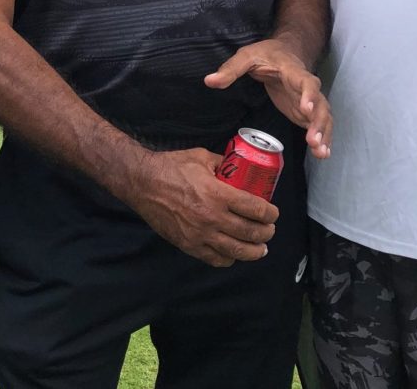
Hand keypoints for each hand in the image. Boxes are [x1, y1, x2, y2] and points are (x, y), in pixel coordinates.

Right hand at [123, 148, 278, 267]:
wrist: (143, 183)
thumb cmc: (171, 167)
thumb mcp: (201, 157)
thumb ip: (223, 164)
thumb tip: (239, 167)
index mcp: (218, 194)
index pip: (255, 209)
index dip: (270, 213)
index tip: (273, 213)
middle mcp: (212, 217)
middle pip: (250, 232)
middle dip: (266, 233)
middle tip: (270, 230)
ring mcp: (200, 234)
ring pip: (236, 251)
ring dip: (253, 251)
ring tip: (260, 248)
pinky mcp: (189, 245)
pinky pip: (215, 259)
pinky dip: (229, 259)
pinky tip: (234, 254)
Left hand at [205, 39, 331, 157]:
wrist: (285, 51)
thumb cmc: (266, 53)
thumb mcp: (246, 56)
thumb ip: (230, 69)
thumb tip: (209, 81)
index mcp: (294, 72)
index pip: (306, 83)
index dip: (309, 95)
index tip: (306, 109)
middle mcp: (306, 87)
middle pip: (320, 104)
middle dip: (318, 123)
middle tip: (313, 140)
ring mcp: (309, 101)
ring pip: (323, 117)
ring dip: (324, 134)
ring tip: (321, 153)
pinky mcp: (306, 112)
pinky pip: (319, 125)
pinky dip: (323, 139)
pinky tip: (322, 155)